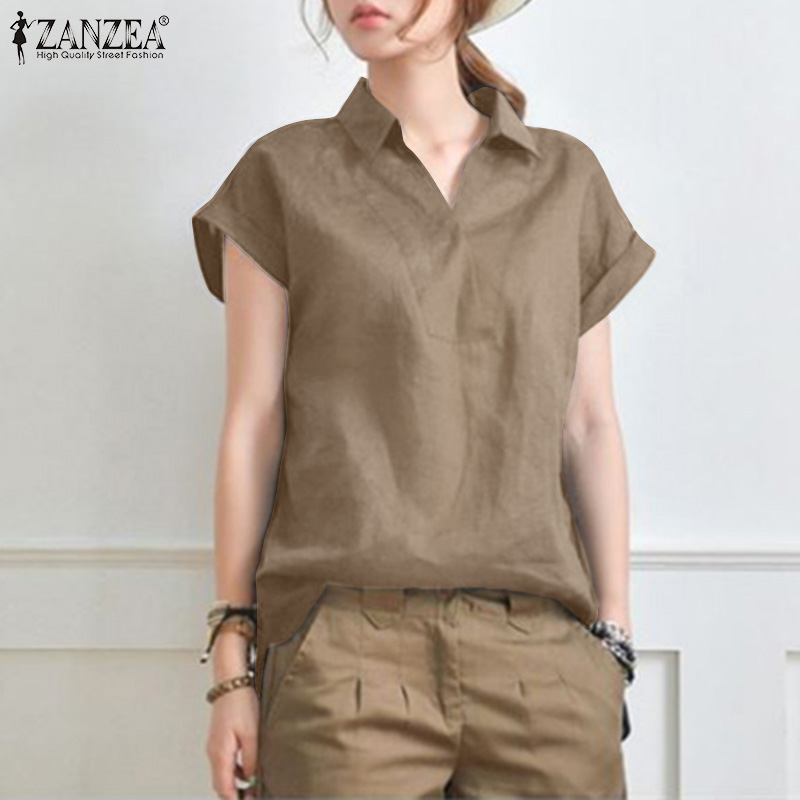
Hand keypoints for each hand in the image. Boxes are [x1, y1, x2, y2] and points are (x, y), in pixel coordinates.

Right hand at [206, 684, 259, 798]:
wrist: (230, 684)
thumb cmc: (240, 704)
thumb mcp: (251, 733)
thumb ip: (251, 759)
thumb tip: (251, 777)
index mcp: (220, 754)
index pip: (224, 788)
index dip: (235, 799)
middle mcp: (213, 753)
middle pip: (220, 784)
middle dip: (234, 794)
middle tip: (251, 796)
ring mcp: (214, 747)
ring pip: (222, 774)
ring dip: (234, 784)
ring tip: (252, 787)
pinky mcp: (218, 741)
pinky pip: (224, 763)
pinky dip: (233, 772)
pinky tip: (247, 770)